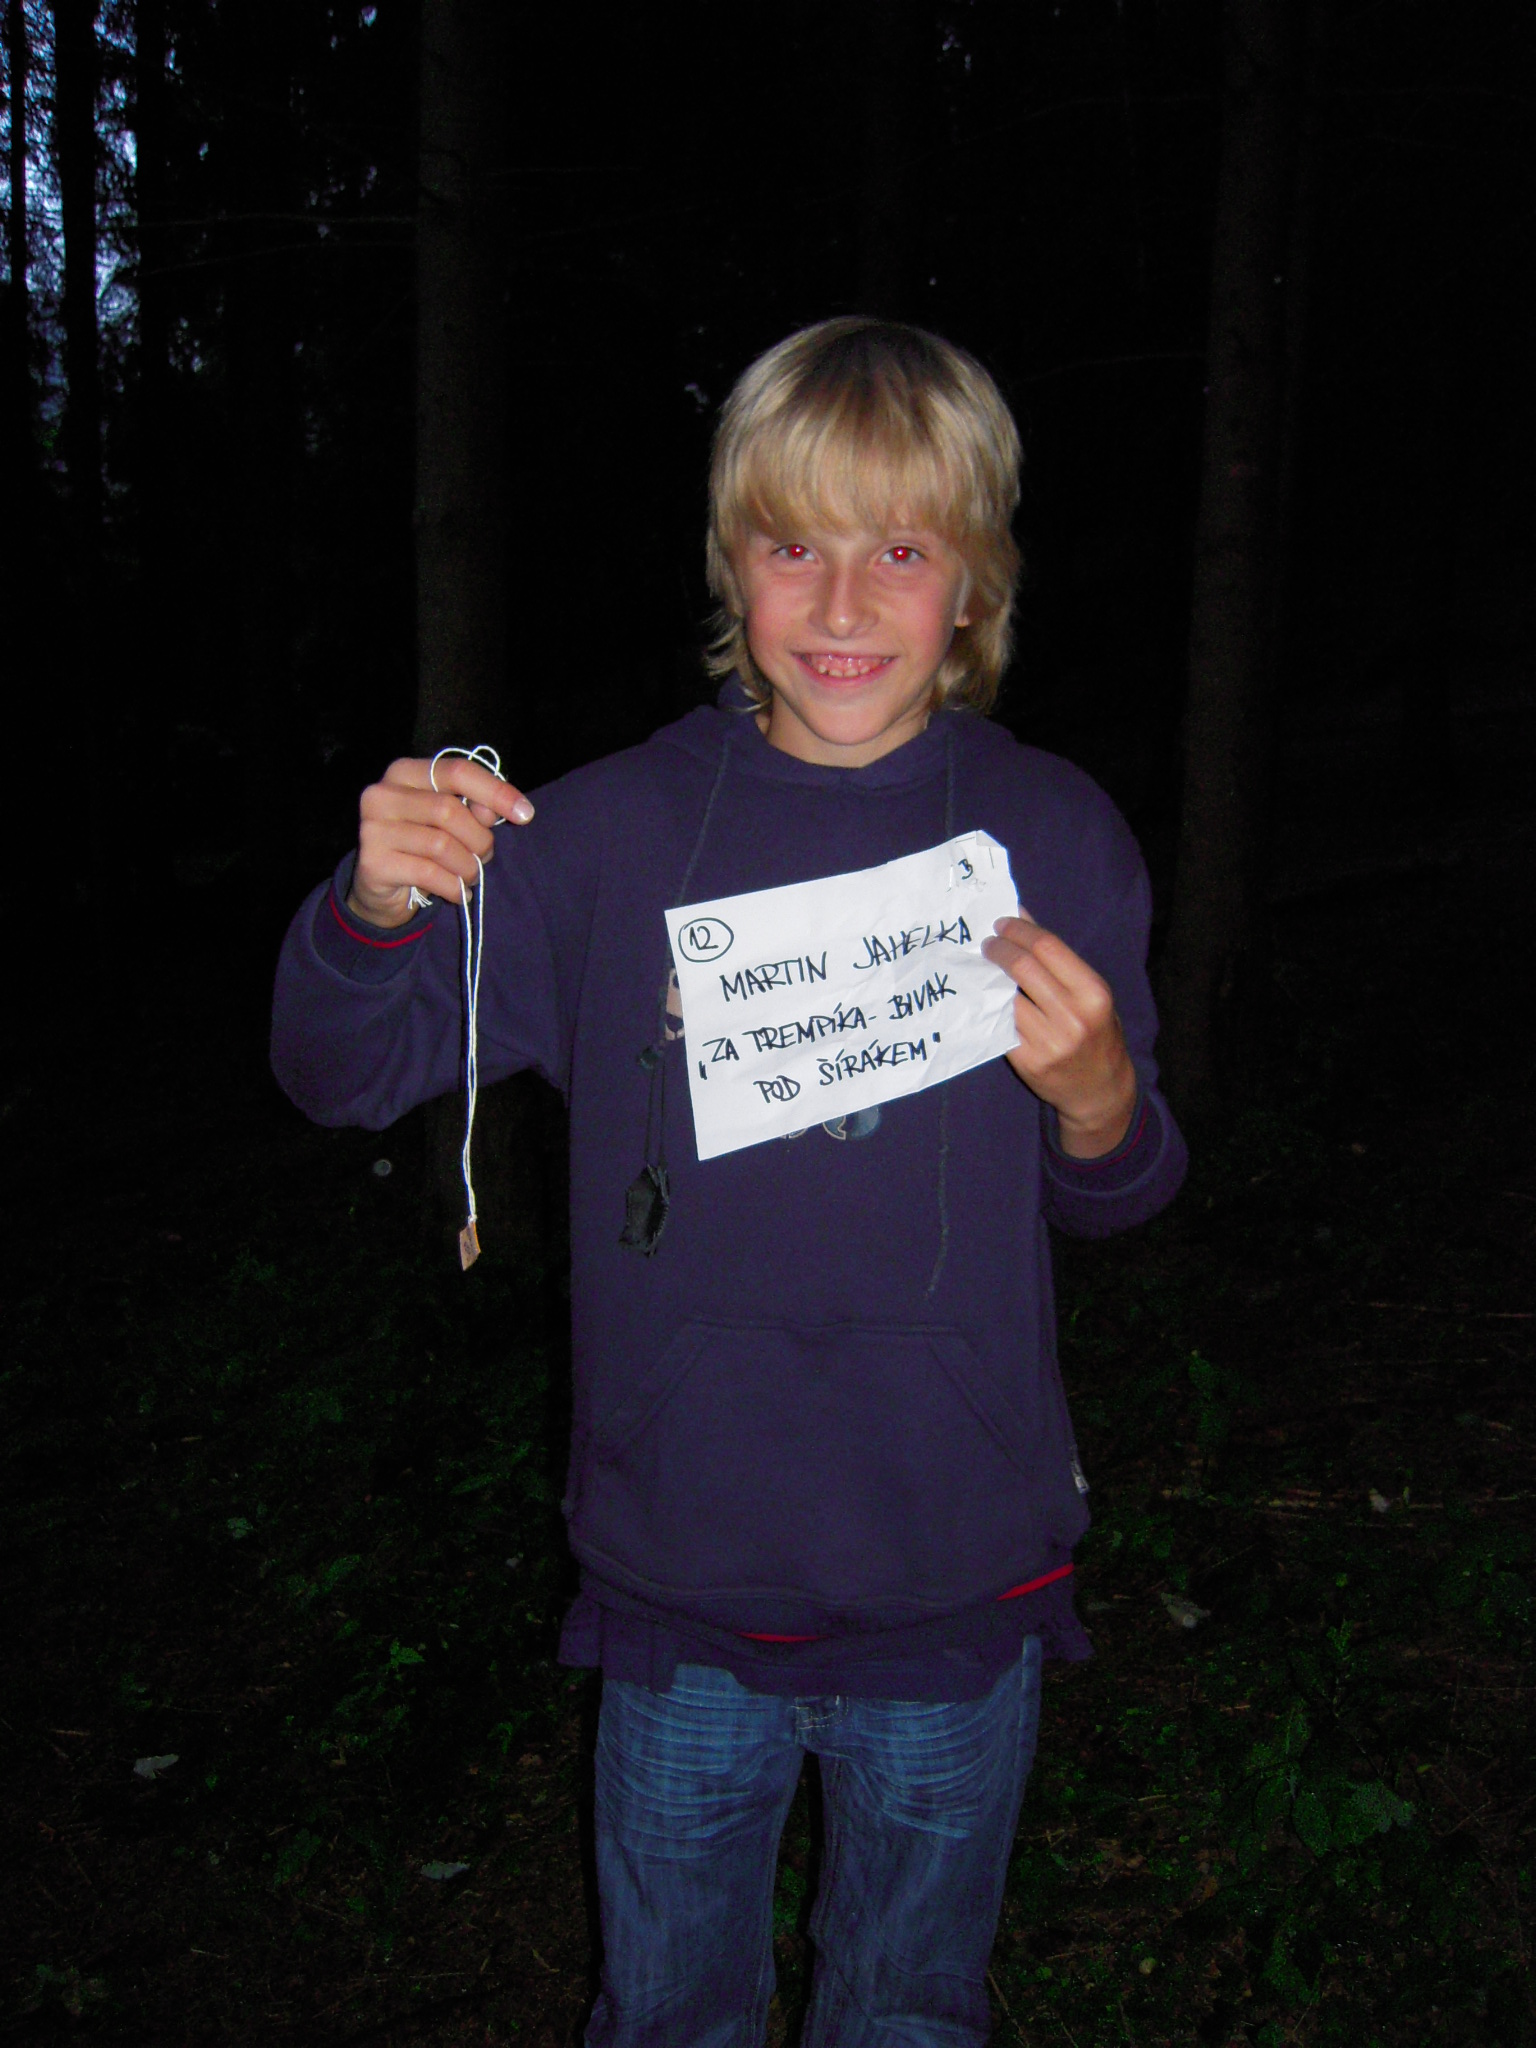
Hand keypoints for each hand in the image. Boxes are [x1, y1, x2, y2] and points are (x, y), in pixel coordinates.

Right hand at [347, 755, 534, 927]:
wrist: (380, 888)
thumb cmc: (422, 847)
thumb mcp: (452, 823)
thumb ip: (474, 809)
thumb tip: (495, 810)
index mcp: (404, 772)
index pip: (457, 772)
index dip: (495, 792)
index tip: (526, 814)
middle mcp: (381, 794)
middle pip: (449, 809)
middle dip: (479, 839)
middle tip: (485, 857)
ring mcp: (372, 828)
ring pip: (441, 845)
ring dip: (468, 867)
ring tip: (469, 876)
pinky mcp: (372, 862)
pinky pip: (429, 874)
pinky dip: (454, 887)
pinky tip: (458, 893)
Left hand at [982, 913, 1137, 1156]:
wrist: (1100, 1091)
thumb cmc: (1097, 1034)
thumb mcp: (1093, 995)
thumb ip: (1061, 962)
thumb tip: (1023, 919)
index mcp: (1093, 993)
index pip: (1047, 947)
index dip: (1019, 930)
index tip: (1002, 922)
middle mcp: (1072, 1017)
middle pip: (1022, 967)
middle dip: (999, 948)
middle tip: (988, 943)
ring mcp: (1047, 1041)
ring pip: (1006, 995)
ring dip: (990, 975)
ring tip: (985, 965)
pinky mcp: (1026, 1061)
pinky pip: (1001, 1023)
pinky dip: (991, 1004)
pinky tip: (987, 994)